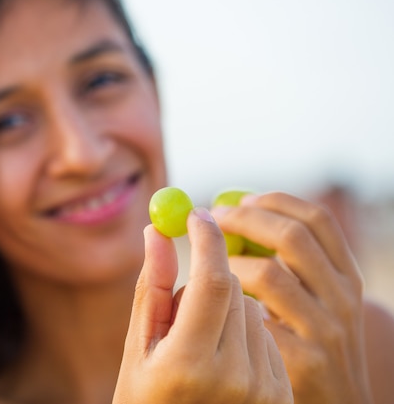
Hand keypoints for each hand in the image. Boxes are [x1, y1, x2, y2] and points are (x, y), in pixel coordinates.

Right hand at [113, 207, 292, 403]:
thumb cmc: (145, 400)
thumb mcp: (138, 348)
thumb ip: (151, 288)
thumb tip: (156, 233)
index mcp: (189, 363)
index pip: (214, 281)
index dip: (207, 240)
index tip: (198, 215)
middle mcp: (234, 378)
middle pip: (234, 290)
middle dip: (208, 281)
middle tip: (182, 306)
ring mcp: (262, 389)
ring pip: (250, 310)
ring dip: (225, 309)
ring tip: (200, 345)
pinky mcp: (279, 393)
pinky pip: (264, 335)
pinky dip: (242, 334)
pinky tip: (223, 363)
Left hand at [212, 192, 372, 403]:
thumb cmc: (308, 343)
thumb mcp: (313, 300)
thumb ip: (284, 262)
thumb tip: (232, 215)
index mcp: (346, 275)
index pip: (317, 219)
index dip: (275, 202)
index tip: (240, 199)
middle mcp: (343, 298)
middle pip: (292, 237)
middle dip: (245, 220)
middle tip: (213, 219)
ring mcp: (326, 330)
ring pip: (267, 275)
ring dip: (231, 265)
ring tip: (216, 271)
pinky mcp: (304, 360)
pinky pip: (254, 318)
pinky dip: (233, 306)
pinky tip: (225, 313)